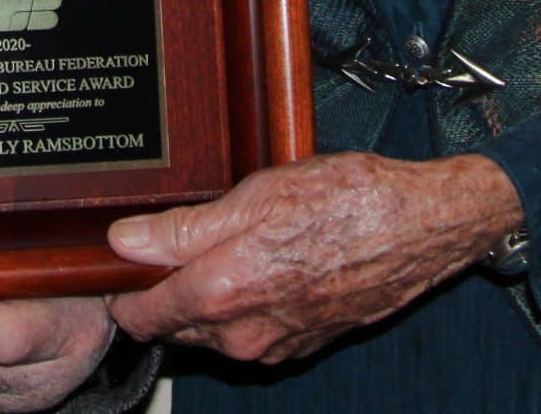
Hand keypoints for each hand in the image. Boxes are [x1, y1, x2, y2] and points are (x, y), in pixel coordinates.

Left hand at [105, 152, 520, 364]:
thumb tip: (123, 242)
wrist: (421, 228)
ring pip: (210, 332)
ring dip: (201, 300)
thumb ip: (183, 228)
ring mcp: (274, 346)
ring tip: (220, 245)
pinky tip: (258, 265)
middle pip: (172, 327)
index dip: (121, 288)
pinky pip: (248, 334)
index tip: (120, 261)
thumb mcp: (256, 195)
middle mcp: (245, 333)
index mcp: (224, 292)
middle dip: (161, 292)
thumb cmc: (348, 200)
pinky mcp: (300, 345)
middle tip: (168, 243)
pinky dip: (239, 308)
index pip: (141, 315)